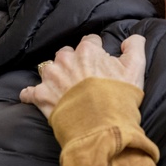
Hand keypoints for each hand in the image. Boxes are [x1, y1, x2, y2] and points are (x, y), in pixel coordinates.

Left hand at [20, 34, 146, 119]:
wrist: (102, 127)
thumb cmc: (120, 98)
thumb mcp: (135, 69)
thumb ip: (135, 46)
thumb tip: (132, 38)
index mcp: (87, 50)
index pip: (89, 41)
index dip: (96, 51)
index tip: (99, 62)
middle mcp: (65, 59)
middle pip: (66, 54)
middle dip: (73, 63)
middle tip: (83, 78)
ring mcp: (51, 77)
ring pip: (48, 70)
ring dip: (54, 76)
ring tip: (65, 89)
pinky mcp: (40, 96)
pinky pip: (29, 92)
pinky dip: (32, 95)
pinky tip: (39, 98)